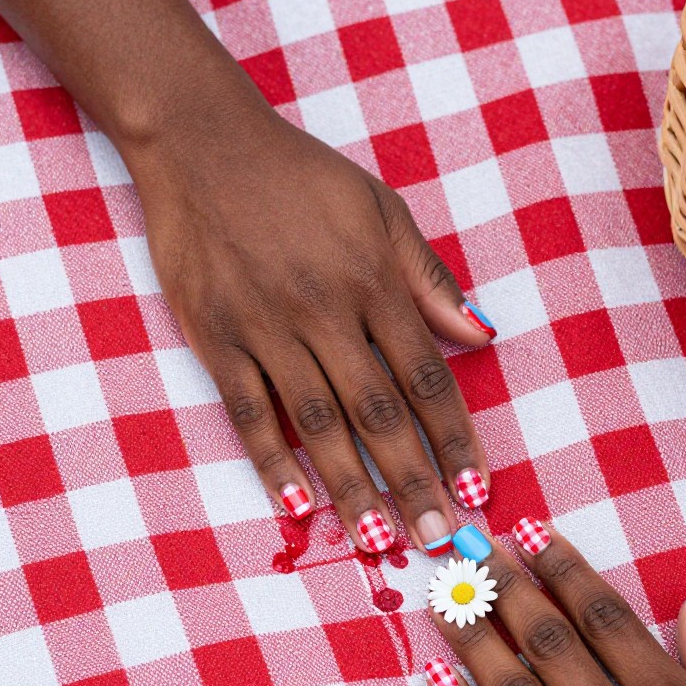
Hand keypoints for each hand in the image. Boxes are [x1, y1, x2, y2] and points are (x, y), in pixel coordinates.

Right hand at [130, 78, 493, 554]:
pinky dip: (273, 460)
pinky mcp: (215, 337)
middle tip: (440, 538)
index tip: (478, 488)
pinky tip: (297, 506)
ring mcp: (266, 327)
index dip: (455, 438)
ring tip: (381, 541)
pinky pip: (249, 411)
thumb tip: (483, 336)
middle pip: (379, 412)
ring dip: (352, 489)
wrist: (202, 143)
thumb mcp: (381, 210)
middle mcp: (324, 310)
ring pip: (318, 423)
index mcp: (373, 280)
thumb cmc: (301, 178)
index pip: (427, 377)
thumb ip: (429, 279)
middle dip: (414, 481)